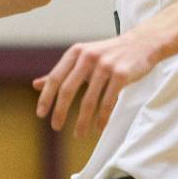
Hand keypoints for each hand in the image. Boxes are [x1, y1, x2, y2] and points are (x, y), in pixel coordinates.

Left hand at [32, 33, 156, 136]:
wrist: (142, 43)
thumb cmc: (108, 54)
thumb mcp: (82, 58)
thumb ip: (61, 72)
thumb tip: (35, 85)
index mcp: (75, 52)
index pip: (55, 78)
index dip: (46, 97)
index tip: (41, 114)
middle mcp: (88, 57)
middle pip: (68, 89)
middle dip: (60, 111)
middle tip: (55, 127)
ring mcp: (106, 66)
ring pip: (89, 100)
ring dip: (82, 120)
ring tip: (78, 134)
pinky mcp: (122, 75)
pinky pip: (109, 102)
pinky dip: (102, 118)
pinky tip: (98, 128)